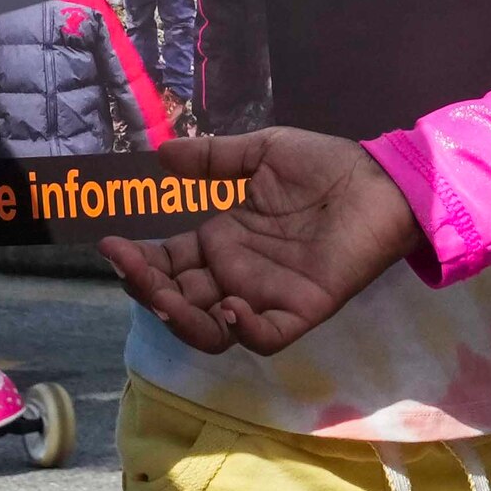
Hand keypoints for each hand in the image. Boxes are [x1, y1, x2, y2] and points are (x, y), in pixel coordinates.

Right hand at [95, 127, 418, 352]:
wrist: (379, 179)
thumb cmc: (322, 166)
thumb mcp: (260, 153)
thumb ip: (213, 157)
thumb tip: (160, 153)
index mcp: (220, 240)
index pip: (166, 263)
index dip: (137, 260)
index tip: (110, 244)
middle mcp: (234, 273)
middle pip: (178, 301)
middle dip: (148, 290)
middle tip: (130, 268)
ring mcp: (265, 295)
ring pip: (210, 328)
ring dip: (182, 318)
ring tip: (165, 295)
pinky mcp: (300, 309)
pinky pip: (264, 336)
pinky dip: (243, 331)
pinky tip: (230, 306)